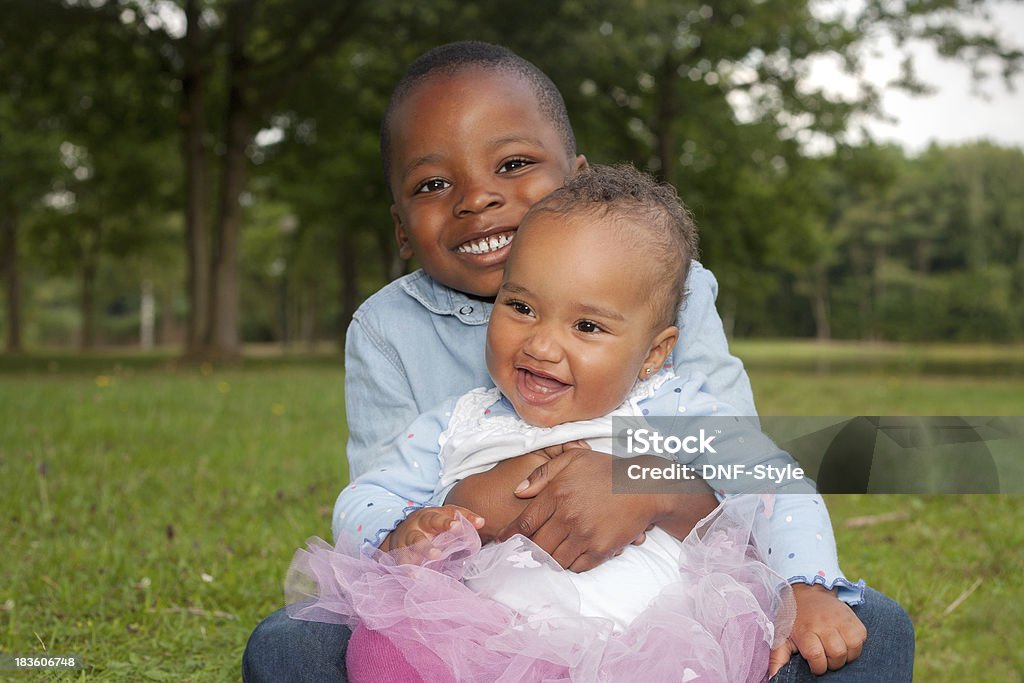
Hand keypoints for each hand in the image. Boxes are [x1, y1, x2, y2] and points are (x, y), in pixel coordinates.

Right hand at [379, 505, 484, 563]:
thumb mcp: (446, 516)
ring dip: (416, 562)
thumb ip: (464, 517)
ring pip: (410, 552)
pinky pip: (403, 563)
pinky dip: (408, 571)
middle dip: (427, 546)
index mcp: (428, 517)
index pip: (437, 518)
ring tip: (422, 572)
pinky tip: (415, 577)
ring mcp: (406, 543)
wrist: (403, 530)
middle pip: (419, 536)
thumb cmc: (431, 524)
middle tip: (437, 555)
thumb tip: (481, 522)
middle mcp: (415, 529)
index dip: (447, 522)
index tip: (457, 527)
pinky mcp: (400, 555)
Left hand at [495, 448, 658, 571]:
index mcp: (557, 494)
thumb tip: (517, 491)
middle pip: (536, 546)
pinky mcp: (601, 549)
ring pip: (555, 560)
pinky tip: (570, 556)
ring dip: (549, 560)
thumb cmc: (606, 471)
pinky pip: (577, 567)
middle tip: (523, 554)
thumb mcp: (573, 459)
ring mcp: (585, 535)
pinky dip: (571, 564)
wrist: (644, 487)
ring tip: (547, 556)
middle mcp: (568, 516)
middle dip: (528, 552)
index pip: (524, 523)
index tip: (503, 542)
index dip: (511, 536)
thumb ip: (542, 474)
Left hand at [767, 583, 866, 676]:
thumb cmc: (794, 618)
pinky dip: (855, 645)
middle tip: (825, 657)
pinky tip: (844, 642)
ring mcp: (840, 619)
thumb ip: (778, 657)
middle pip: (837, 654)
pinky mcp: (853, 617)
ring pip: (852, 648)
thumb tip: (772, 676)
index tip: (814, 665)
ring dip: (846, 655)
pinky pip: (862, 638)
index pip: (817, 657)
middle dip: (833, 663)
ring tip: (836, 651)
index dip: (817, 667)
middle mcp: (824, 624)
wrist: (806, 592)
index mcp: (805, 630)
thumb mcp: (782, 636)